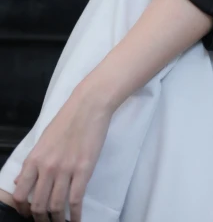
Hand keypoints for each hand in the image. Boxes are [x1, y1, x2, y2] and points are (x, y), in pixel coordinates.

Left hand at [12, 88, 111, 221]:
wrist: (89, 106)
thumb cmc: (67, 120)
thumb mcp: (43, 140)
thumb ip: (32, 163)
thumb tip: (20, 181)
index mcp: (35, 159)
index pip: (20, 194)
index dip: (23, 209)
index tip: (29, 213)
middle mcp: (47, 167)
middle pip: (38, 205)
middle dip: (41, 219)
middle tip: (46, 221)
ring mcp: (65, 170)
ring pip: (56, 206)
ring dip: (58, 219)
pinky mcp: (83, 170)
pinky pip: (75, 200)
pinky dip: (75, 215)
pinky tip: (76, 219)